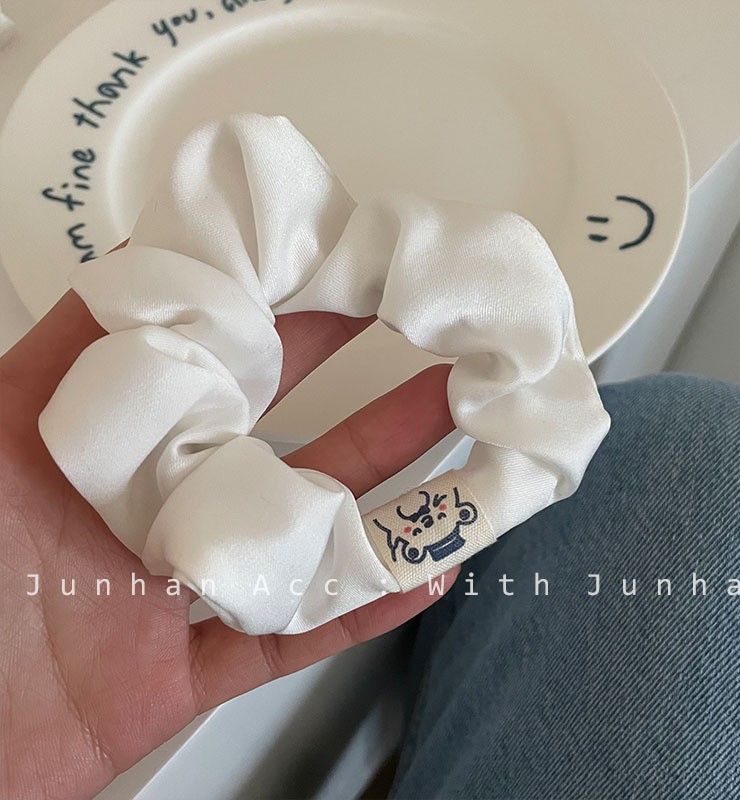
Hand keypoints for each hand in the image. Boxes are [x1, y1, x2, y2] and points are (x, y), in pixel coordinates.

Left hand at [0, 289, 456, 799]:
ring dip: (390, 482)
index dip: (290, 313)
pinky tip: (427, 569)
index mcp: (118, 443)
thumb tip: (145, 256)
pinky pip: (293, 632)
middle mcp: (162, 504)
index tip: (352, 271)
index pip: (222, 361)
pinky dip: (364, 605)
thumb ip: (68, 348)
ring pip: (308, 526)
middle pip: (287, 437)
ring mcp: (187, 584)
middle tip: (434, 338)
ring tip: (457, 428)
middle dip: (364, 388)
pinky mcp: (194, 668)